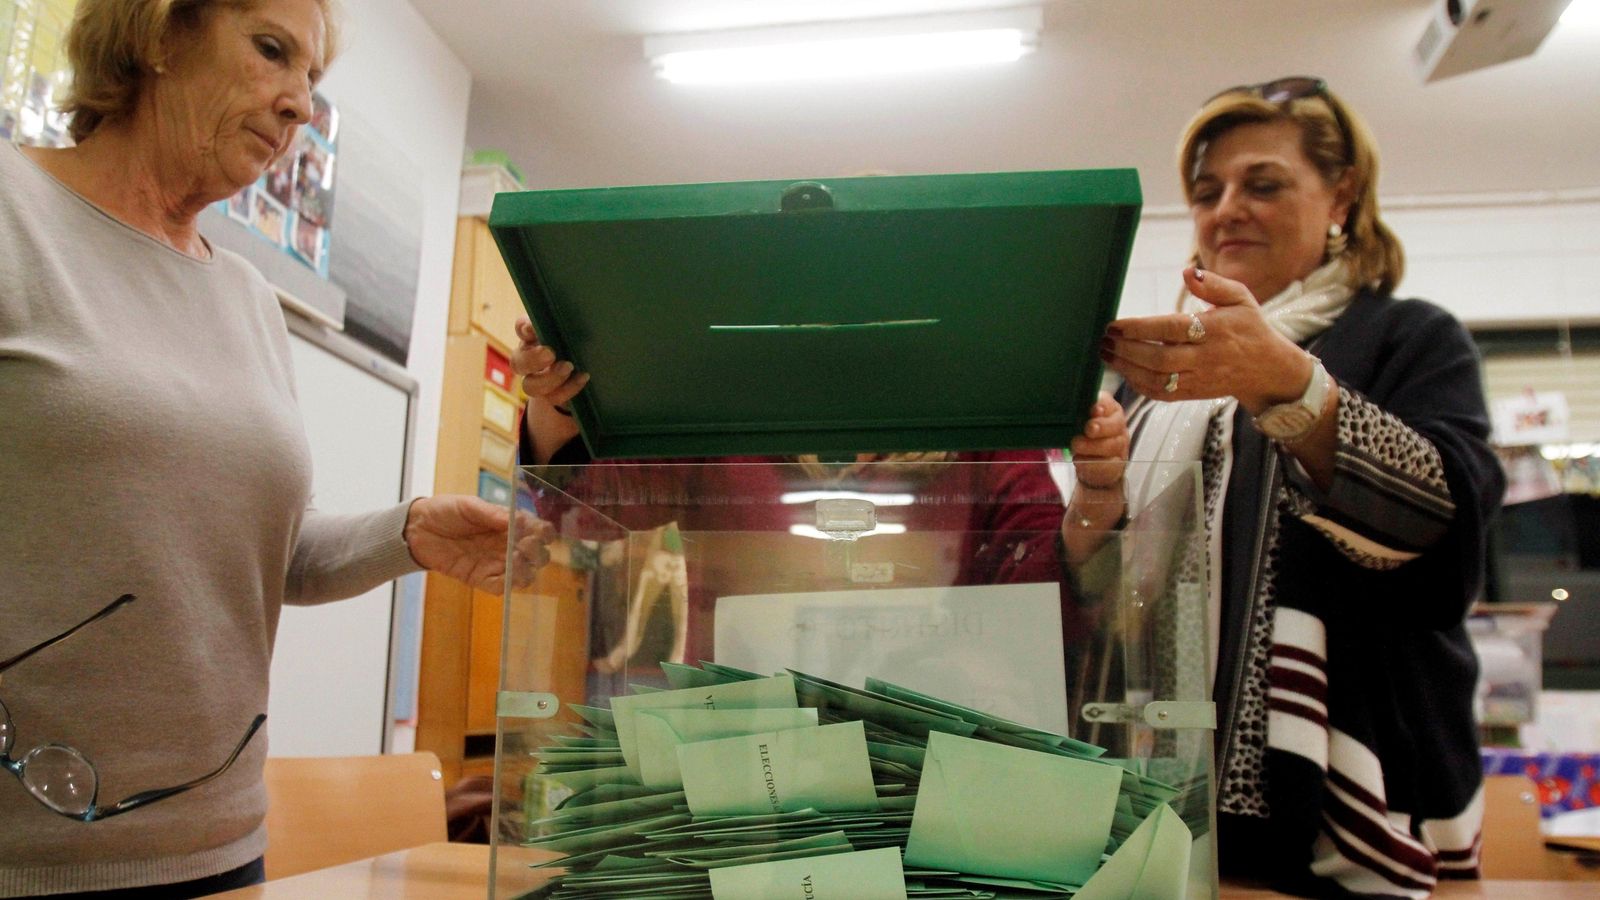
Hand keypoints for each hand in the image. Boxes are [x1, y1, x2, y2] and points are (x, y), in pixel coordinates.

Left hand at [404, 495, 553, 592]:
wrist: (417, 528)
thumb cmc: (445, 511)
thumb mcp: (469, 506)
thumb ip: (492, 514)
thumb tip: (518, 520)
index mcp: (510, 525)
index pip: (539, 532)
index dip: (544, 534)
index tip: (539, 533)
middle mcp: (507, 546)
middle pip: (538, 557)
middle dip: (537, 553)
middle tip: (523, 546)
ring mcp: (495, 564)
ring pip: (524, 575)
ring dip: (525, 570)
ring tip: (514, 560)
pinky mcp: (479, 579)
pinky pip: (499, 588)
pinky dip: (507, 585)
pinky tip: (506, 575)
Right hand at [511, 317, 589, 407]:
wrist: (589, 371)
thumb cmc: (581, 344)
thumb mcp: (579, 333)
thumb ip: (573, 327)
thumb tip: (582, 317)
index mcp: (533, 337)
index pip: (521, 328)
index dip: (523, 328)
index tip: (531, 327)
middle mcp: (529, 358)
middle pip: (518, 362)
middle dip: (533, 359)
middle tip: (550, 354)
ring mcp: (536, 380)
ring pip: (530, 386)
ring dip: (550, 378)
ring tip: (569, 367)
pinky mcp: (549, 397)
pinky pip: (552, 397)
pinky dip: (568, 388)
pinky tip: (583, 377)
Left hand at [1070, 391, 1127, 489]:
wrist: (1090, 462)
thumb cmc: (1083, 434)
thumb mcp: (1077, 420)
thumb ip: (1076, 411)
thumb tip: (1064, 401)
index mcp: (1109, 410)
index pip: (1108, 403)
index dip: (1102, 405)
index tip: (1094, 410)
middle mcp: (1118, 426)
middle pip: (1115, 424)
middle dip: (1102, 426)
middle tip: (1088, 429)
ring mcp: (1120, 446)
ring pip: (1112, 445)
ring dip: (1093, 446)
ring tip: (1076, 445)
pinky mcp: (1116, 465)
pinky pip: (1108, 465)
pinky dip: (1091, 463)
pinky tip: (1078, 460)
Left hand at [1099, 267, 1310, 413]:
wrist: (1267, 368)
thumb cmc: (1248, 327)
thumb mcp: (1240, 298)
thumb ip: (1213, 284)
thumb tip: (1186, 272)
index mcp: (1216, 330)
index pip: (1171, 329)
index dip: (1140, 328)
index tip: (1114, 324)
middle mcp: (1207, 357)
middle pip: (1160, 358)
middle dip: (1127, 351)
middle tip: (1104, 341)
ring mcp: (1200, 378)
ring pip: (1158, 380)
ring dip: (1127, 369)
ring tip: (1106, 355)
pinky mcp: (1194, 393)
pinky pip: (1162, 394)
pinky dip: (1139, 385)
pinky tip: (1125, 371)